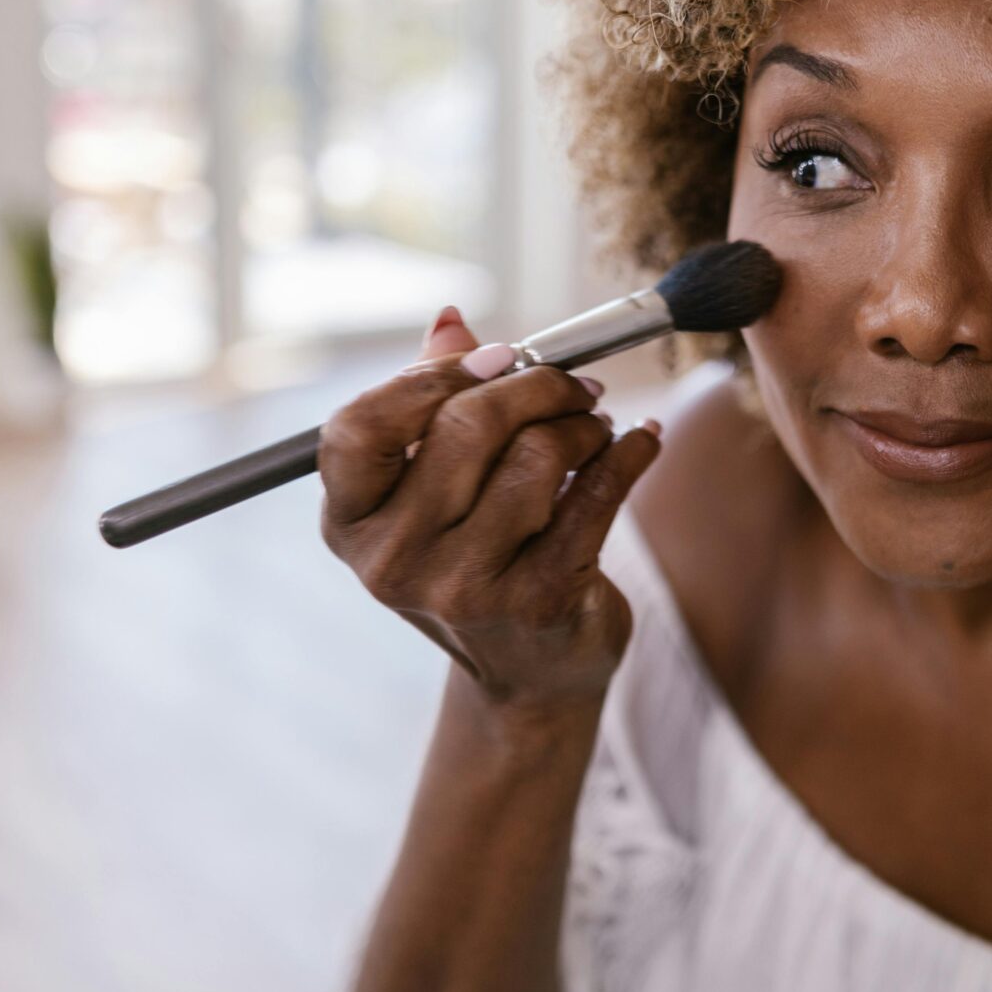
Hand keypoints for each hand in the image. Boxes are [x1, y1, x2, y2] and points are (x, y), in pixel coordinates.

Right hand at [318, 306, 662, 717]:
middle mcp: (392, 561)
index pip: (357, 427)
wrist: (530, 673)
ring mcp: (463, 587)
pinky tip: (642, 441)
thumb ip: (432, 402)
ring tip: (597, 426)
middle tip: (575, 384)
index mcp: (350, 524)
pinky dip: (631, 453)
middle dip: (535, 386)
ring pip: (537, 456)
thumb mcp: (433, 492)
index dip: (430, 378)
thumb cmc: (477, 559)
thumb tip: (451, 319)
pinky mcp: (539, 601)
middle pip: (465, 426)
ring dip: (584, 424)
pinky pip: (597, 493)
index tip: (496, 361)